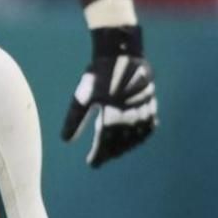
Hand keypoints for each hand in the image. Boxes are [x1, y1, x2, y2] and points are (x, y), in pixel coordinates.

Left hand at [61, 26, 157, 166]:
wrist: (121, 54)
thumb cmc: (97, 75)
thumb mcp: (82, 98)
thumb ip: (75, 120)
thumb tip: (66, 141)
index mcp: (112, 114)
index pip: (105, 143)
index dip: (99, 155)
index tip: (92, 163)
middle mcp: (130, 114)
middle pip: (122, 142)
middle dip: (111, 152)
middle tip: (102, 158)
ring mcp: (143, 109)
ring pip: (137, 136)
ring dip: (127, 146)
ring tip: (116, 151)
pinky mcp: (151, 102)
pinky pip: (150, 124)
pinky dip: (143, 135)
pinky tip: (136, 138)